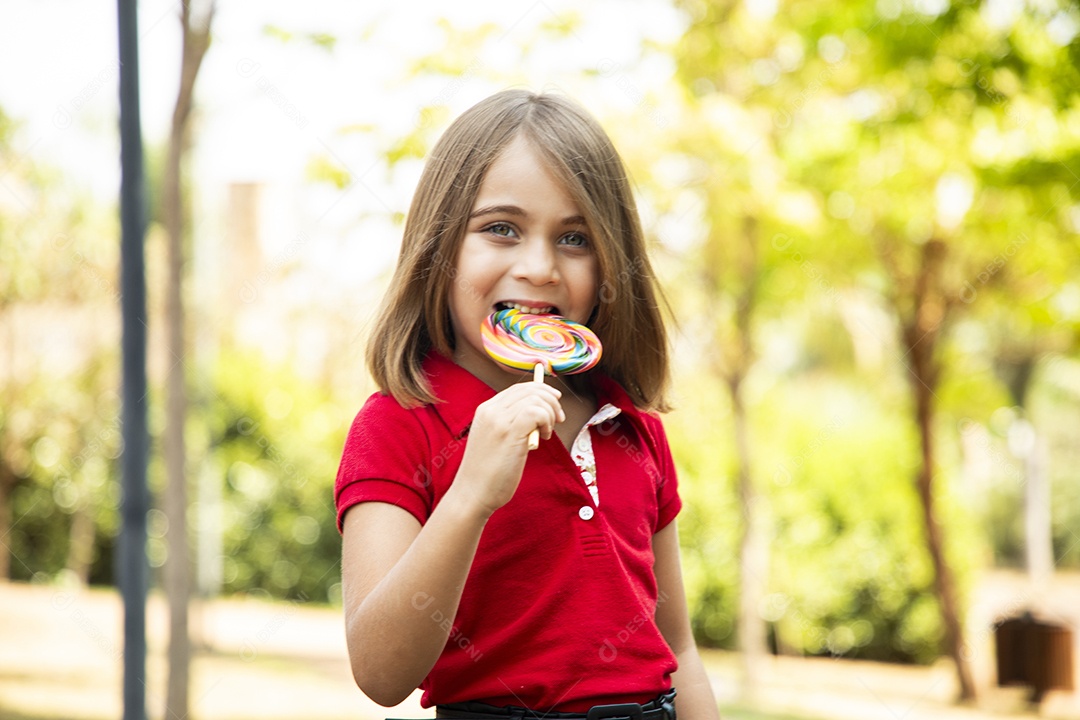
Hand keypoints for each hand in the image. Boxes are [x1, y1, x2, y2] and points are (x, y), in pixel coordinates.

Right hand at [451, 381, 564, 517]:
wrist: (472, 493)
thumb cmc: (487, 472)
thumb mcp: (495, 439)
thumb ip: (510, 423)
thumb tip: (538, 412)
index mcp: (486, 409)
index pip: (519, 388)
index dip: (541, 391)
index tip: (554, 403)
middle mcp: (491, 410)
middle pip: (530, 390)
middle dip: (551, 401)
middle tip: (558, 419)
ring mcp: (499, 420)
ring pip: (536, 399)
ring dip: (550, 413)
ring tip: (548, 432)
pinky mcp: (510, 433)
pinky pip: (537, 412)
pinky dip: (547, 421)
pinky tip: (545, 436)